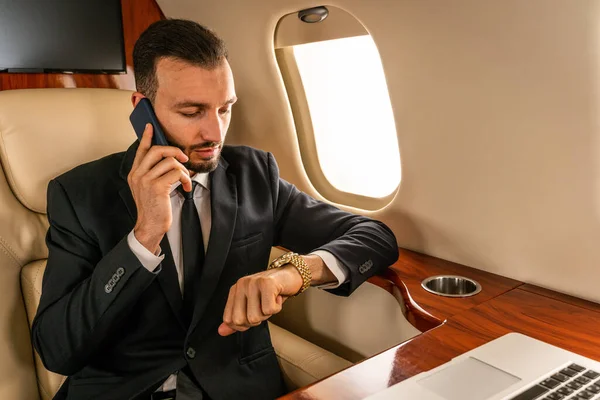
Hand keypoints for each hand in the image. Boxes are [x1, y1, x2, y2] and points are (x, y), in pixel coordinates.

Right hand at [128, 123, 190, 252]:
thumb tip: (169, 160)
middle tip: (184, 158)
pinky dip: (185, 178)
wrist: (150, 226)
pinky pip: (176, 173)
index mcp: (134, 173)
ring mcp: (146, 180)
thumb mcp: (149, 188)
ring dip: (183, 170)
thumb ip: (153, 173)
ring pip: (170, 162)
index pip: (141, 150)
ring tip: (185, 180)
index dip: (146, 137)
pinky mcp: (157, 187)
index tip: (150, 126)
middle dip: (174, 151)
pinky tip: (185, 187)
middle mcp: (138, 175)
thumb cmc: (153, 208)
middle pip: (157, 150)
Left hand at [218, 264, 303, 335]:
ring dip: (267, 314)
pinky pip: (269, 310)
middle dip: (256, 321)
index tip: (254, 315)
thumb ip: (237, 318)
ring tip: (271, 301)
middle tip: (264, 308)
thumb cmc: (272, 292)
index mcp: (235, 290)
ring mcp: (253, 283)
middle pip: (241, 320)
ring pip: (255, 317)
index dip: (243, 325)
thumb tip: (221, 331)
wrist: (291, 275)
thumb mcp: (252, 305)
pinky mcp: (267, 283)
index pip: (229, 319)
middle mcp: (241, 285)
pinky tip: (277, 297)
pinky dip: (277, 308)